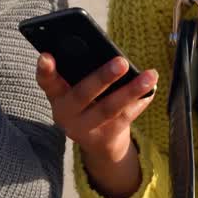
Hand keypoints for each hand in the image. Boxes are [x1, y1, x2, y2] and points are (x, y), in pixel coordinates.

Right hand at [37, 54, 157, 197]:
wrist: (98, 141)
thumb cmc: (88, 101)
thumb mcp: (78, 89)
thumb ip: (84, 73)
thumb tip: (113, 56)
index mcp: (57, 95)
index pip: (47, 82)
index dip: (45, 70)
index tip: (46, 56)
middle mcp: (66, 114)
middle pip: (83, 94)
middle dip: (103, 77)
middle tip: (122, 61)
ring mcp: (85, 129)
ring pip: (110, 108)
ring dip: (132, 90)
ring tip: (151, 76)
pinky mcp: (105, 138)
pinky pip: (125, 117)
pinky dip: (140, 102)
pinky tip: (152, 90)